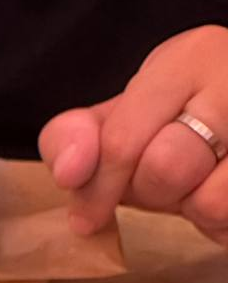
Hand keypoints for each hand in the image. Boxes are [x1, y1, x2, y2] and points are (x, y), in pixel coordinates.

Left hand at [39, 25, 227, 246]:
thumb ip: (78, 138)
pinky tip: (219, 196)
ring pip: (210, 201)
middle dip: (150, 193)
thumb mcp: (123, 114)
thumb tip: (69, 172)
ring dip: (191, 210)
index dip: (96, 189)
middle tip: (158, 184)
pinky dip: (220, 225)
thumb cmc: (180, 117)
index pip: (122, 139)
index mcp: (191, 57)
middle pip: (166, 169)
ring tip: (194, 187)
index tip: (85, 219)